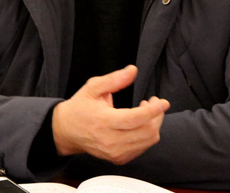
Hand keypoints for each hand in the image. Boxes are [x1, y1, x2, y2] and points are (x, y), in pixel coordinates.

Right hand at [51, 65, 169, 164]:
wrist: (66, 131)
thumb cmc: (80, 107)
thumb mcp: (93, 87)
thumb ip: (114, 79)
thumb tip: (132, 70)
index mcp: (104, 121)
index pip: (135, 119)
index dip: (153, 110)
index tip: (163, 102)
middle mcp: (110, 140)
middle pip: (147, 132)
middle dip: (157, 115)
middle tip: (153, 102)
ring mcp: (115, 152)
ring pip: (148, 141)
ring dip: (153, 124)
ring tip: (145, 111)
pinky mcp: (118, 159)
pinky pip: (142, 148)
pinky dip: (146, 135)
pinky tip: (139, 124)